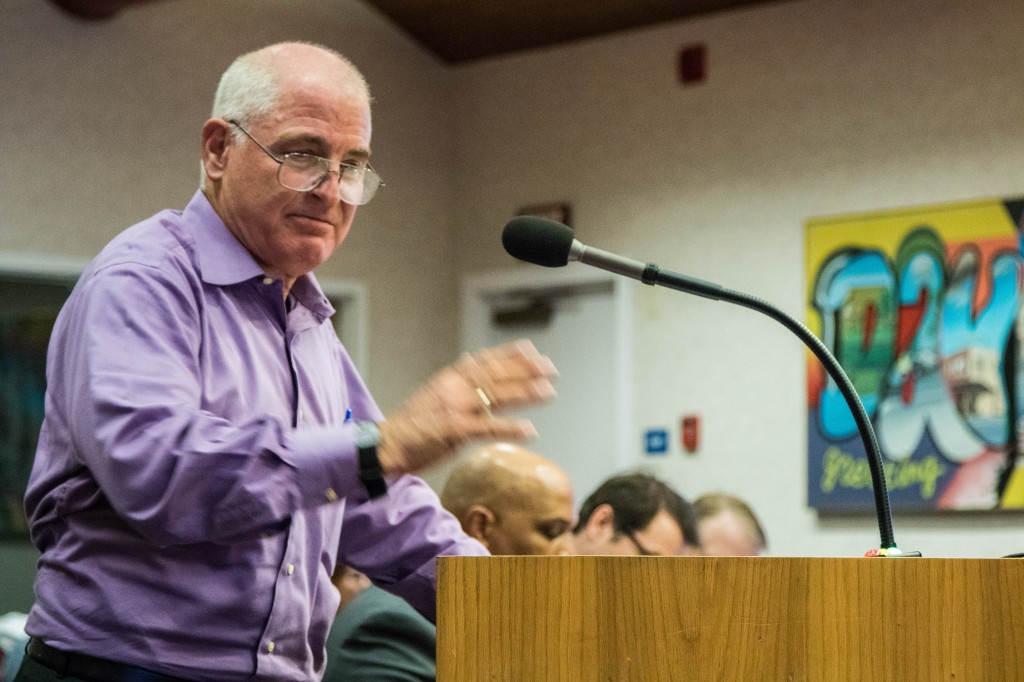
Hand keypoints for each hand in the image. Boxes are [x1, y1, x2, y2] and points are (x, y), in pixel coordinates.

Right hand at [377, 340, 556, 474]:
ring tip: (548, 391)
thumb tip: (471, 361)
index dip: (512, 355)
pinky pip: (488, 427)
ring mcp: (454, 408)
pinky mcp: (453, 430)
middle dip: (526, 371)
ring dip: (525, 393)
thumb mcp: (435, 393)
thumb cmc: (413, 424)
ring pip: (495, 396)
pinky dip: (510, 428)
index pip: (486, 361)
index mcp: (450, 378)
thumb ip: (456, 380)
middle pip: (496, 375)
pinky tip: (529, 430)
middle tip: (551, 370)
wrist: (387, 444)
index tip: (534, 352)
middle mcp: (453, 387)